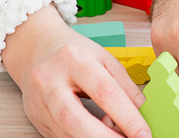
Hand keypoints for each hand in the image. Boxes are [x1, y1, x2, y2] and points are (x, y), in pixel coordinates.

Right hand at [2, 3, 149, 137]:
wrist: (36, 49)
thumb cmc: (73, 53)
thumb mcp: (103, 58)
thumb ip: (124, 85)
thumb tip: (142, 112)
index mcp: (74, 59)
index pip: (104, 91)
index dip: (127, 117)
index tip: (143, 133)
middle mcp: (51, 80)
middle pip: (76, 118)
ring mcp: (38, 101)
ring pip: (66, 133)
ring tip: (115, 137)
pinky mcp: (35, 117)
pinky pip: (60, 136)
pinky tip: (95, 134)